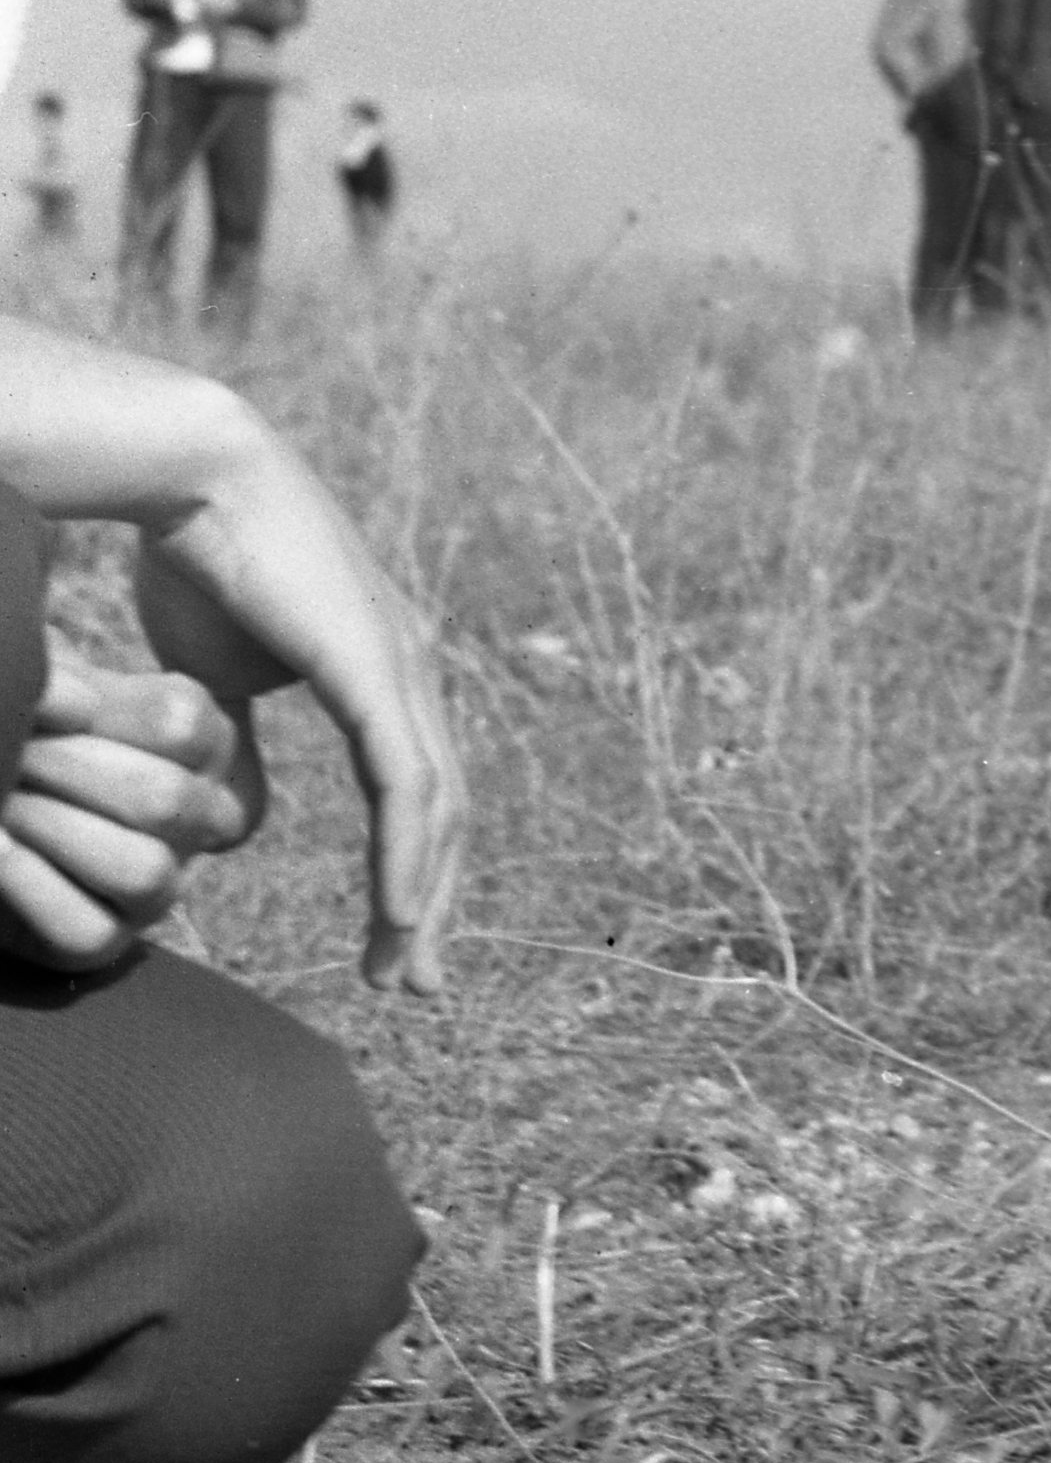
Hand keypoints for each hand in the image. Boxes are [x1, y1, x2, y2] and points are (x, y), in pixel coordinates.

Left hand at [0, 651, 260, 968]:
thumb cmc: (22, 733)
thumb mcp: (46, 692)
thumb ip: (58, 678)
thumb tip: (62, 701)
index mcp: (200, 747)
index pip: (184, 725)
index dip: (102, 711)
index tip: (41, 706)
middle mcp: (198, 820)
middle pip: (166, 801)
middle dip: (66, 772)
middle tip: (13, 755)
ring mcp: (159, 886)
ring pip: (143, 871)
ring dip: (54, 830)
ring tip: (4, 803)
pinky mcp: (103, 941)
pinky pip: (87, 929)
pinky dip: (30, 886)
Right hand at [131, 445, 465, 993]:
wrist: (194, 480)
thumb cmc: (201, 563)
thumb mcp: (217, 680)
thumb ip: (237, 746)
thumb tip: (240, 817)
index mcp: (383, 677)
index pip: (417, 796)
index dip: (412, 872)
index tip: (395, 944)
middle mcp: (411, 675)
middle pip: (443, 814)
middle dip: (433, 904)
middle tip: (418, 982)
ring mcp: (402, 669)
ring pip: (436, 809)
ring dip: (426, 896)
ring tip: (409, 968)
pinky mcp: (374, 668)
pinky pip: (406, 780)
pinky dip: (410, 852)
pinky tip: (408, 908)